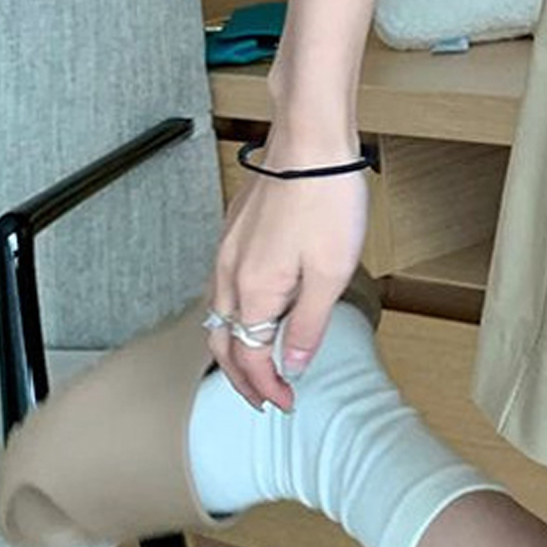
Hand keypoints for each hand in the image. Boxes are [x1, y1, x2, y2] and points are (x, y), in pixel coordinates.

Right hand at [204, 137, 370, 410]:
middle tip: (264, 400)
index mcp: (254, 291)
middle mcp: (229, 276)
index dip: (266, 387)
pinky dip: (231, 318)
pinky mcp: (233, 236)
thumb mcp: (331, 273)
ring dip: (232, 349)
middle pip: (222, 343)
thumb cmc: (327, 201)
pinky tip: (251, 317)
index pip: (249, 358)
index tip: (285, 403)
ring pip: (216, 317)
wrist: (309, 143)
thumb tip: (292, 365)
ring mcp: (226, 254)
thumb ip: (309, 324)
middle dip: (240, 379)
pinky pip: (221, 290)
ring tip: (255, 369)